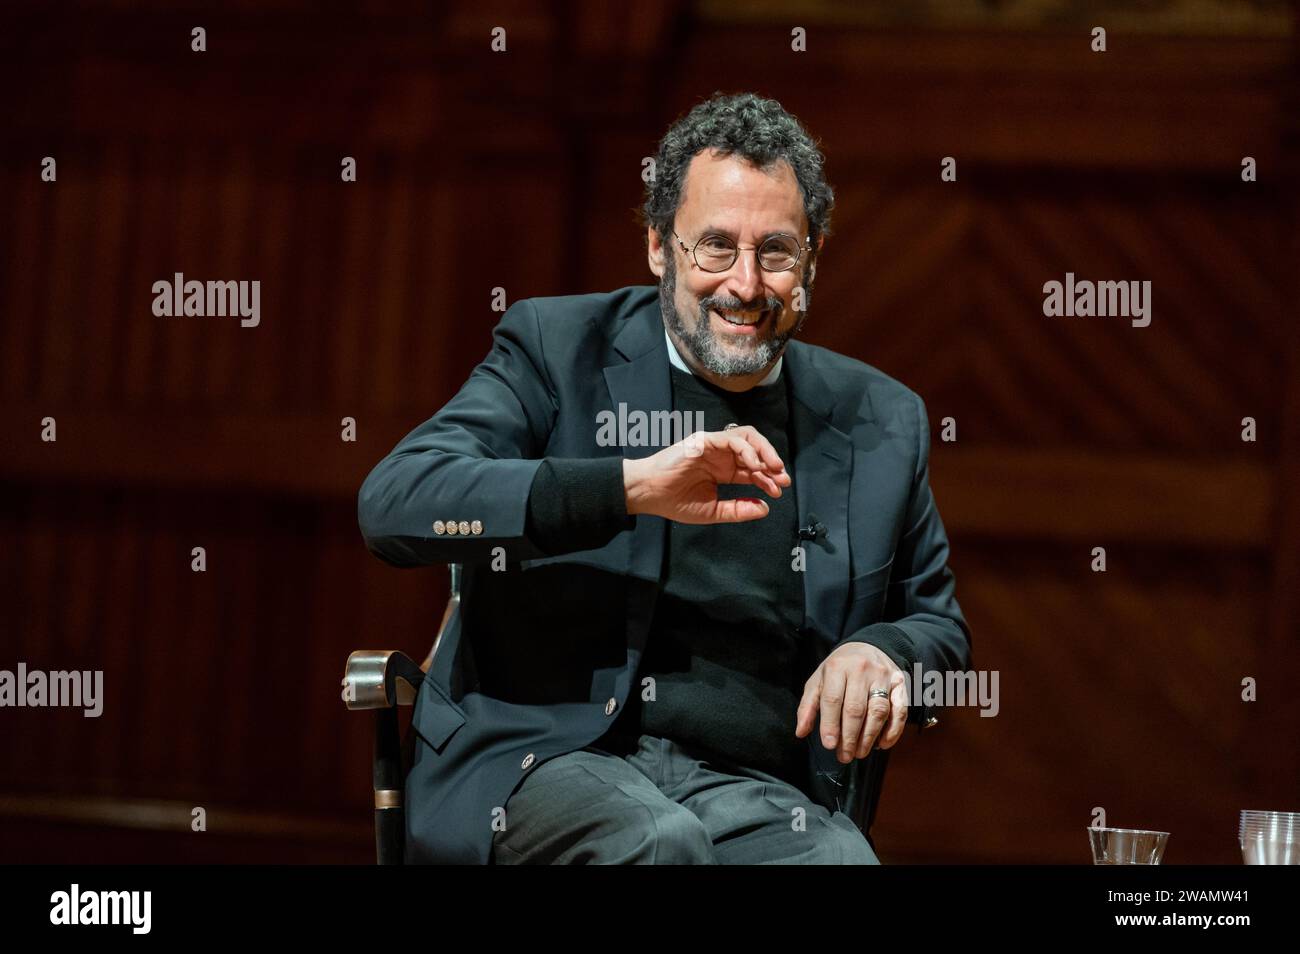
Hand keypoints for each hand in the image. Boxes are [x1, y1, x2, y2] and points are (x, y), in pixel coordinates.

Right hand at [622, 425, 791, 523]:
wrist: (649, 494)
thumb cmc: (674, 501)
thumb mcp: (713, 511)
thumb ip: (738, 509)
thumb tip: (765, 509)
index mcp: (724, 471)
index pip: (753, 471)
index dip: (769, 479)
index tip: (779, 491)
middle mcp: (721, 456)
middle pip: (755, 451)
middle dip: (772, 464)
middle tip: (783, 479)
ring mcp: (714, 446)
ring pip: (747, 438)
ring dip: (764, 451)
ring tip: (774, 468)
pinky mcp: (705, 440)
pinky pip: (732, 439)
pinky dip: (746, 450)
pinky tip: (753, 465)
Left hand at [795, 642, 907, 762]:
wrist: (867, 647)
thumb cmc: (839, 669)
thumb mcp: (818, 681)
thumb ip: (808, 706)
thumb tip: (801, 732)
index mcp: (837, 667)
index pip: (833, 700)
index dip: (830, 724)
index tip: (829, 745)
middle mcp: (861, 670)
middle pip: (856, 708)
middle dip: (850, 737)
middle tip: (845, 756)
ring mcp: (883, 676)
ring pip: (878, 711)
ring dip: (869, 736)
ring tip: (860, 753)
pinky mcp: (900, 683)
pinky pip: (900, 709)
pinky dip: (893, 730)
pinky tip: (882, 744)